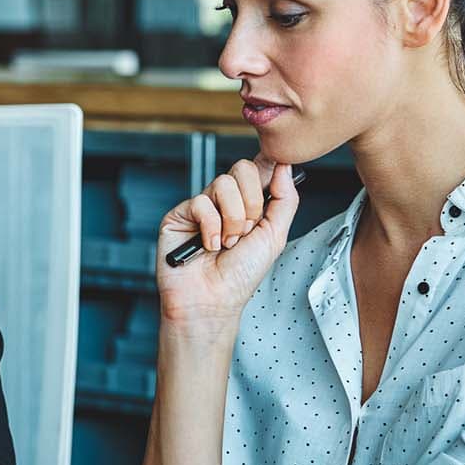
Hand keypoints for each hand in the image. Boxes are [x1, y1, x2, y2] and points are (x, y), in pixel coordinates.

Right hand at [157, 157, 298, 328]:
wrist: (213, 299)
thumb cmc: (241, 276)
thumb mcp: (274, 237)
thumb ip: (285, 200)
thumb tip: (284, 166)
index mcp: (249, 204)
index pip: (259, 169)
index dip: (268, 166)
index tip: (276, 171)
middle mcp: (225, 201)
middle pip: (242, 169)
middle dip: (252, 204)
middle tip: (247, 231)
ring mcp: (203, 206)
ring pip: (223, 184)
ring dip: (232, 220)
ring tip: (227, 242)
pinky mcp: (180, 214)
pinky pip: (201, 202)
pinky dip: (211, 228)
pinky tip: (208, 245)